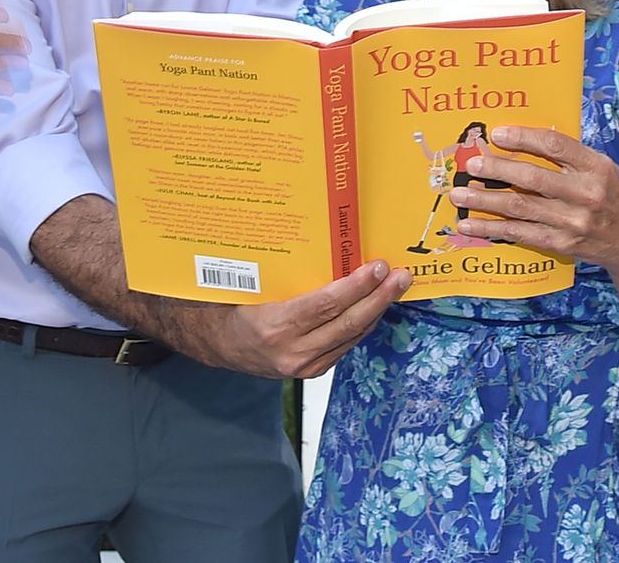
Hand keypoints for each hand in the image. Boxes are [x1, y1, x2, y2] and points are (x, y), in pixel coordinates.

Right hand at [208, 260, 411, 377]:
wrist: (218, 344)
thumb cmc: (234, 306)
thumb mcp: (255, 285)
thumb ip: (289, 274)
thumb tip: (330, 247)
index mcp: (274, 326)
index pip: (325, 305)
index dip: (356, 287)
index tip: (378, 267)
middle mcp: (292, 351)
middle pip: (347, 323)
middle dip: (379, 298)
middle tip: (400, 276)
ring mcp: (304, 366)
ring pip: (352, 336)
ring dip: (377, 310)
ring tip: (396, 287)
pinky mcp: (313, 371)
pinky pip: (346, 345)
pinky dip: (363, 323)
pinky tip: (375, 305)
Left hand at [450, 126, 618, 279]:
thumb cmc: (617, 197)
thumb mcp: (604, 168)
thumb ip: (571, 156)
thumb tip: (525, 138)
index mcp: (597, 167)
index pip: (556, 146)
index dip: (524, 139)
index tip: (498, 134)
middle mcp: (586, 194)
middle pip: (533, 178)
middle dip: (497, 169)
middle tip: (471, 163)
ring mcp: (574, 222)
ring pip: (521, 208)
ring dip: (485, 200)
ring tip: (458, 193)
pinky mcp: (563, 244)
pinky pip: (521, 234)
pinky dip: (492, 229)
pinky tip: (470, 224)